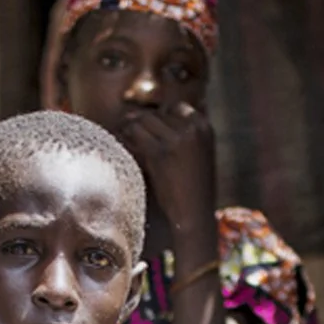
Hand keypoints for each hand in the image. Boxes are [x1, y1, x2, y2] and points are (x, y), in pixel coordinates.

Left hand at [114, 100, 217, 233]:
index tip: (147, 129)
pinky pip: (135, 134)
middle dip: (141, 122)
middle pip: (158, 113)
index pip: (175, 108)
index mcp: (205, 127)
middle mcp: (192, 129)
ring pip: (143, 120)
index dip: (159, 118)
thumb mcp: (199, 155)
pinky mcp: (160, 153)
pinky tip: (118, 144)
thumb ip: (185, 135)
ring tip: (121, 136)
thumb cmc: (193, 190)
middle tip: (125, 129)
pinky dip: (124, 137)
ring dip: (130, 128)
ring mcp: (177, 139)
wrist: (194, 215)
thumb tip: (155, 117)